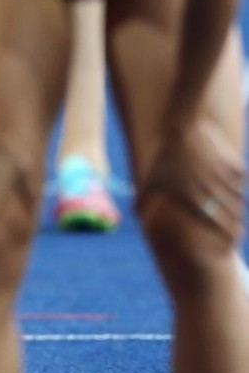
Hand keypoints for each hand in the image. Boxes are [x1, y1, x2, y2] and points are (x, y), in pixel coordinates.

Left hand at [138, 117, 245, 243]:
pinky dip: (240, 186)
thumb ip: (143, 200)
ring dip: (239, 209)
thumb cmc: (164, 158)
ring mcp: (223, 177)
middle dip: (236, 227)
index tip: (230, 243)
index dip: (225, 236)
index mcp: (193, 197)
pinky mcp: (233, 164)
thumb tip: (135, 217)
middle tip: (238, 235)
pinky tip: (237, 189)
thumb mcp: (152, 179)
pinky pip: (242, 180)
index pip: (215, 224)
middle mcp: (210, 190)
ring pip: (239, 200)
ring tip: (237, 214)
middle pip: (232, 215)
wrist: (183, 129)